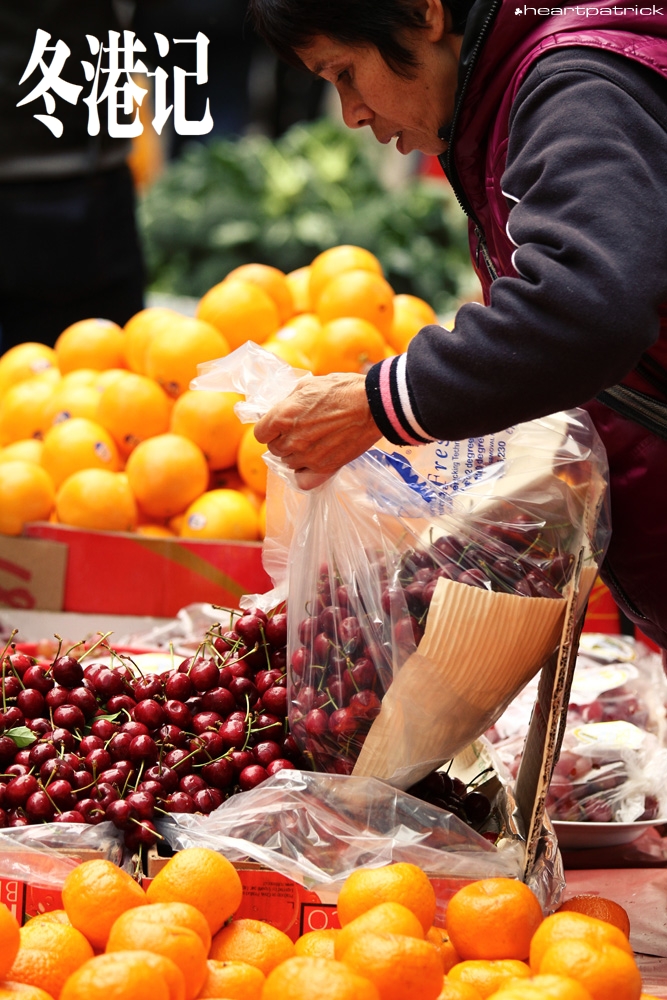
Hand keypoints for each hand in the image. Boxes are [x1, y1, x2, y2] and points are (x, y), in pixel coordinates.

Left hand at [253, 372, 380, 489]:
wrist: (373, 406)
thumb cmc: (343, 390)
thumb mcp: (308, 386)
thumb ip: (288, 401)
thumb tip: (279, 410)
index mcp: (284, 416)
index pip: (260, 433)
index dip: (267, 429)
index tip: (275, 427)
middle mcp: (293, 439)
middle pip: (274, 449)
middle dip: (281, 441)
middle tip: (297, 432)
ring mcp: (308, 456)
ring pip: (288, 463)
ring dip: (294, 455)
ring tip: (310, 443)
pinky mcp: (325, 467)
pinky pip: (303, 478)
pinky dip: (304, 471)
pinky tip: (310, 462)